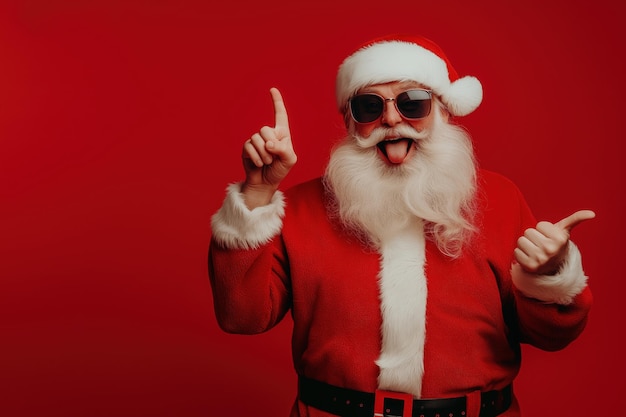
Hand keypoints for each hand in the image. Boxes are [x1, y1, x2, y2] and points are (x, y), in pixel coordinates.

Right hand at [241, 88, 297, 207]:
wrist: (265, 183)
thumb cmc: (280, 170)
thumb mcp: (289, 160)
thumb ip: (283, 149)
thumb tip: (268, 143)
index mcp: (282, 134)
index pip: (280, 115)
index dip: (277, 102)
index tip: (272, 89)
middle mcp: (268, 134)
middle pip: (266, 129)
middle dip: (270, 145)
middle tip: (273, 158)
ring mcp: (256, 140)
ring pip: (257, 139)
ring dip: (264, 155)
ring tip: (267, 162)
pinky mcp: (247, 148)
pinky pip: (249, 148)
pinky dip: (256, 158)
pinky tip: (258, 164)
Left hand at [514, 210, 595, 274]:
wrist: (552, 268)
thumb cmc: (556, 245)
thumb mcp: (565, 232)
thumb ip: (575, 219)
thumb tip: (592, 213)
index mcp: (560, 239)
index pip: (540, 225)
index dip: (543, 230)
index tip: (549, 238)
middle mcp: (551, 249)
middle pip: (528, 232)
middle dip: (533, 237)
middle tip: (541, 245)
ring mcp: (540, 259)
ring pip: (521, 241)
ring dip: (526, 245)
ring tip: (535, 251)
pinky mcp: (529, 266)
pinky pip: (516, 251)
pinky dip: (521, 254)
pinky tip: (530, 258)